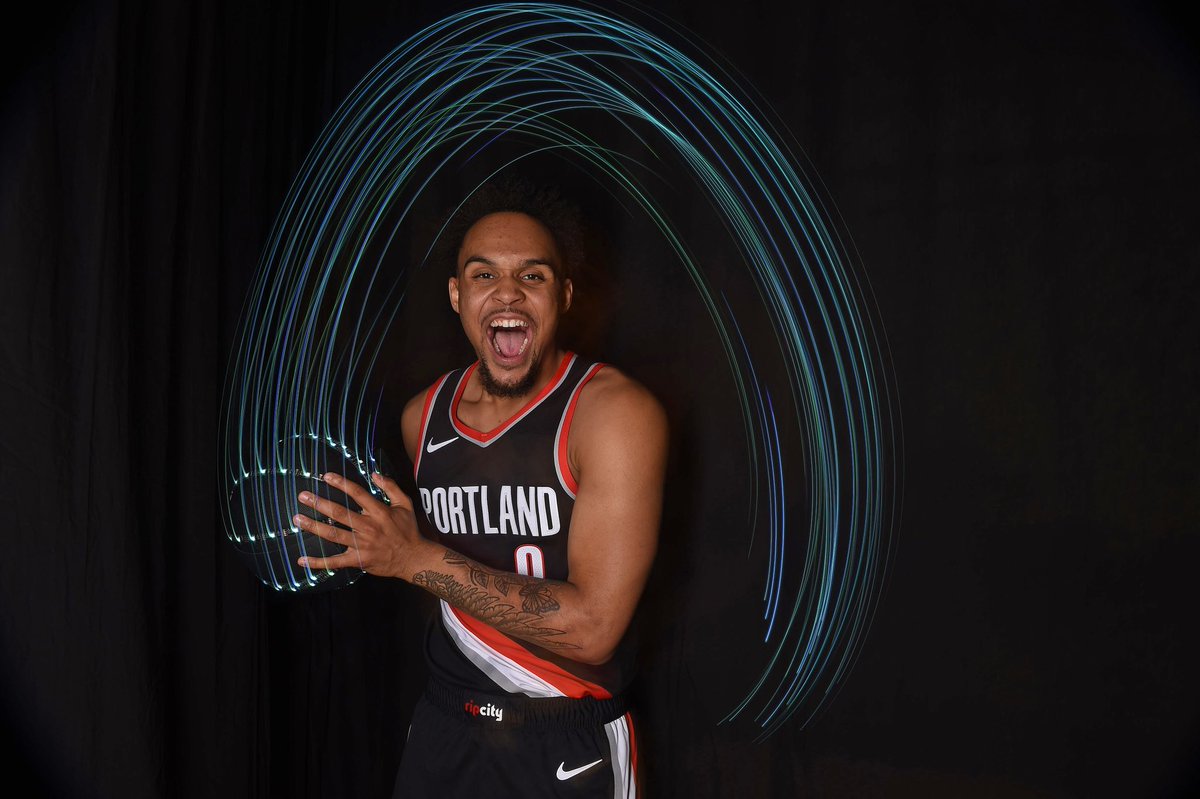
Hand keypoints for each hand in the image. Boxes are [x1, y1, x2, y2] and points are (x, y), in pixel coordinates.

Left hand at [294, 472, 420, 578]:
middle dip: (319, 504)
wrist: (413, 558)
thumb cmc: (408, 530)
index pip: (357, 494)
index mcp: (379, 512)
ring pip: (333, 535)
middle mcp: (368, 527)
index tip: (325, 476)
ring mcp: (361, 545)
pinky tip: (301, 560)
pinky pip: (335, 562)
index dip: (341, 484)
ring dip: (314, 527)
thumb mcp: (405, 504)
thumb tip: (375, 473)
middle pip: (340, 514)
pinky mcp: (358, 560)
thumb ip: (391, 487)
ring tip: (298, 519)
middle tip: (303, 496)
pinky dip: (318, 562)